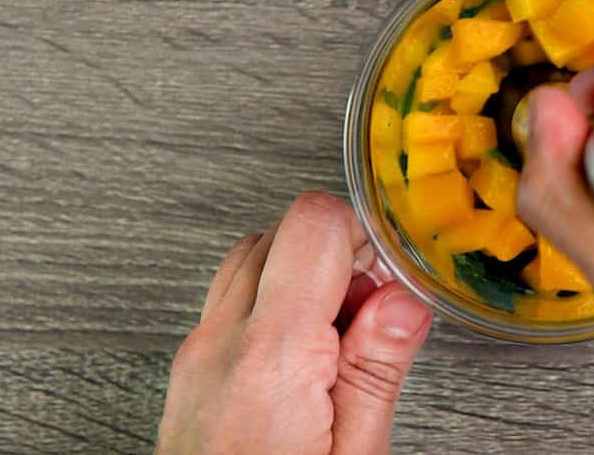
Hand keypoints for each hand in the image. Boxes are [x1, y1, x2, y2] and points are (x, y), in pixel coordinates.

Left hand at [156, 192, 431, 454]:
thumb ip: (377, 369)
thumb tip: (404, 300)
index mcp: (272, 357)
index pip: (312, 224)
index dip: (362, 235)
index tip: (388, 278)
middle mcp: (222, 343)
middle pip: (282, 230)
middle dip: (338, 255)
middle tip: (370, 314)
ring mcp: (198, 353)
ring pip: (253, 255)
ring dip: (304, 273)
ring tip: (340, 336)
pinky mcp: (189, 368)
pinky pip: (232, 297)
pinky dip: (275, 299)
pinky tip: (307, 353)